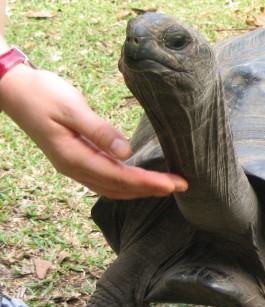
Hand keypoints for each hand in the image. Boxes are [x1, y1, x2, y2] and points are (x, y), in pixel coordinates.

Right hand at [0, 64, 187, 198]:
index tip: (174, 183)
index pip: (120, 177)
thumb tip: (125, 153)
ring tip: (167, 186)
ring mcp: (75, 166)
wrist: (14, 91)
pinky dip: (127, 183)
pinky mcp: (77, 159)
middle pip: (119, 188)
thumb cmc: (42, 94)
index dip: (148, 183)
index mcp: (74, 158)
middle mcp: (75, 168)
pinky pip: (106, 179)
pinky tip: (141, 179)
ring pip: (113, 187)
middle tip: (181, 186)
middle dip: (151, 189)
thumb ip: (98, 131)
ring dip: (140, 189)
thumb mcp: (71, 108)